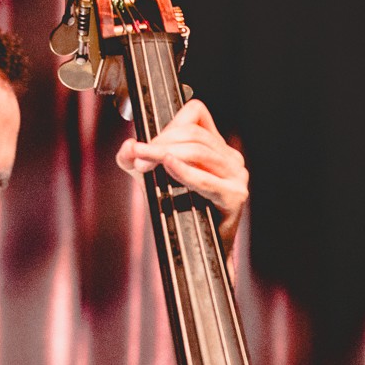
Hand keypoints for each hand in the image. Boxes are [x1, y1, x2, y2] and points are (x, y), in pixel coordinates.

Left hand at [116, 98, 248, 252]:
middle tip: (140, 156)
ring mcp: (236, 176)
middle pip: (194, 134)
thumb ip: (133, 160)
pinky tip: (169, 165)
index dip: (170, 124)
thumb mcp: (152, 179)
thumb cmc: (182, 212)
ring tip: (145, 164)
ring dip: (167, 154)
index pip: (196, 113)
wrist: (199, 250)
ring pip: (199, 151)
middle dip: (161, 142)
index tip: (148, 143)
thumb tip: (127, 147)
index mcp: (216, 147)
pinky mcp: (234, 196)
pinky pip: (206, 179)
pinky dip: (186, 171)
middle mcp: (230, 157)